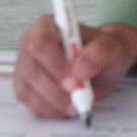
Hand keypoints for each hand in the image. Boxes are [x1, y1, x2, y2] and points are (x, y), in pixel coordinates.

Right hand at [13, 16, 136, 119]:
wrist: (104, 62)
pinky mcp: (24, 87)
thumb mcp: (112, 48)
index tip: (74, 82)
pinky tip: (66, 108)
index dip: (55, 65)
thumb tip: (80, 70)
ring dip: (53, 103)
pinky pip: (30, 103)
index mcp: (46, 26)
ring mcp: (24, 67)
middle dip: (55, 89)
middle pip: (31, 70)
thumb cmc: (104, 50)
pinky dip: (50, 110)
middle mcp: (29, 44)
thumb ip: (100, 53)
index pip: (41, 44)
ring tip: (77, 105)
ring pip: (28, 89)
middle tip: (79, 98)